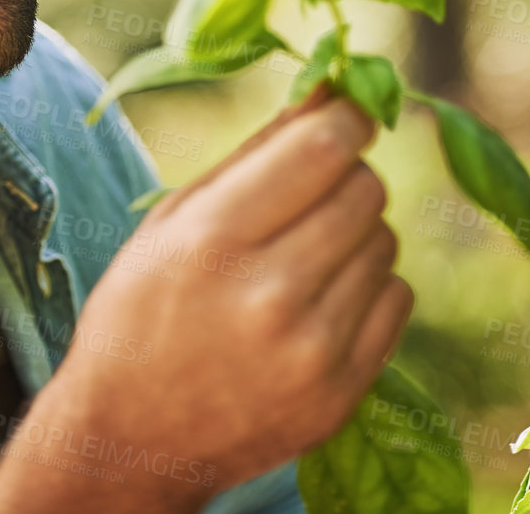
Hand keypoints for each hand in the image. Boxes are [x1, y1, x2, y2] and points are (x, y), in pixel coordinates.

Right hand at [0, 80, 411, 512]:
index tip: (343, 114)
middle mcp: (268, 296)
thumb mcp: (172, 220)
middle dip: (344, 176)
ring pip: (385, 241)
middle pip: (365, 188)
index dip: (345, 117)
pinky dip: (368, 288)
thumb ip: (253, 155)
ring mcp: (312, 352)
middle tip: (307, 197)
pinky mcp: (342, 393)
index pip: (325, 146)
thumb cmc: (143, 310)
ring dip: (354, 235)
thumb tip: (329, 90)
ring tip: (301, 260)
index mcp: (213, 240)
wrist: (132, 439)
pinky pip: (397, 298)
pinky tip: (319, 303)